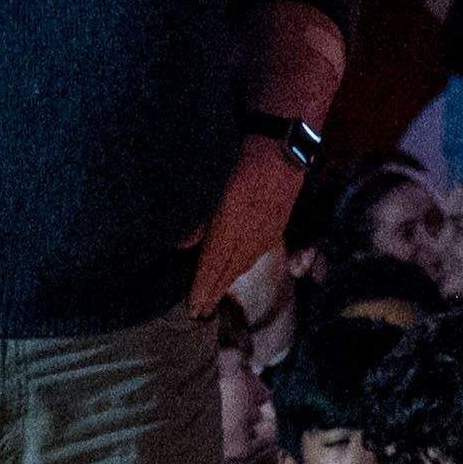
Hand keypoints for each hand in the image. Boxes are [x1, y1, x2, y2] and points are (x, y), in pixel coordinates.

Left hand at [190, 147, 307, 318]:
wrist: (280, 151)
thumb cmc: (242, 163)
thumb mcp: (214, 190)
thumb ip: (200, 223)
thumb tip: (182, 248)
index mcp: (230, 226)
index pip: (213, 265)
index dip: (202, 287)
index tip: (193, 306)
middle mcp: (249, 236)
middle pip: (228, 271)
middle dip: (213, 293)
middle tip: (200, 312)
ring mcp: (264, 234)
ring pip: (243, 265)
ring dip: (227, 283)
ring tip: (214, 298)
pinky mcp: (276, 229)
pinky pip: (255, 255)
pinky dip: (242, 268)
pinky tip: (236, 272)